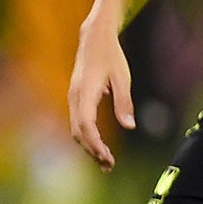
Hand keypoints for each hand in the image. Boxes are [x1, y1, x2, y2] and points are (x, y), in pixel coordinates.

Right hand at [67, 10, 133, 170]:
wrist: (94, 38)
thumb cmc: (111, 56)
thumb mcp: (123, 77)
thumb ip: (124, 102)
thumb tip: (129, 126)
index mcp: (86, 91)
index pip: (86, 124)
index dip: (95, 143)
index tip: (106, 156)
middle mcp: (75, 97)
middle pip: (78, 132)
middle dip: (93, 150)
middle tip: (110, 165)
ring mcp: (73, 98)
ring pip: (76, 129)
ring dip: (89, 146)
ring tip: (106, 161)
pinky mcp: (76, 99)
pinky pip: (78, 123)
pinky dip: (87, 137)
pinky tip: (99, 146)